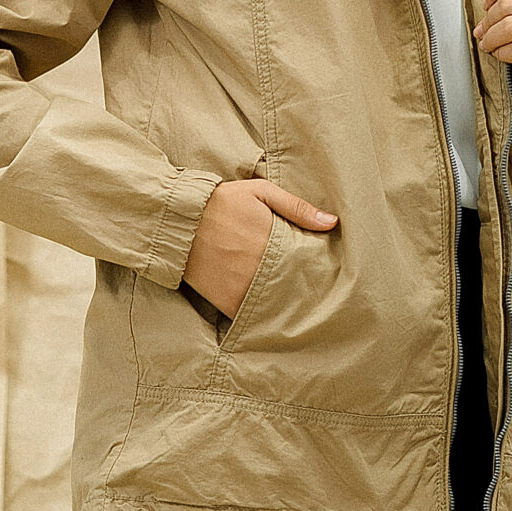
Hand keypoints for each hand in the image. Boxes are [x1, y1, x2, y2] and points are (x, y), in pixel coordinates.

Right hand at [183, 177, 337, 317]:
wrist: (179, 220)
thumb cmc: (221, 202)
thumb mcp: (261, 193)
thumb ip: (297, 207)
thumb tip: (332, 222)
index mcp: (274, 242)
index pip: (308, 264)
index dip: (319, 270)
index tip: (328, 273)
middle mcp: (262, 269)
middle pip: (296, 287)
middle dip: (306, 290)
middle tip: (318, 294)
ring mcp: (244, 288)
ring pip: (277, 305)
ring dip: (287, 306)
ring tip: (298, 306)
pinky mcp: (227, 302)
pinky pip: (252, 316)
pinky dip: (263, 318)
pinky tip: (273, 316)